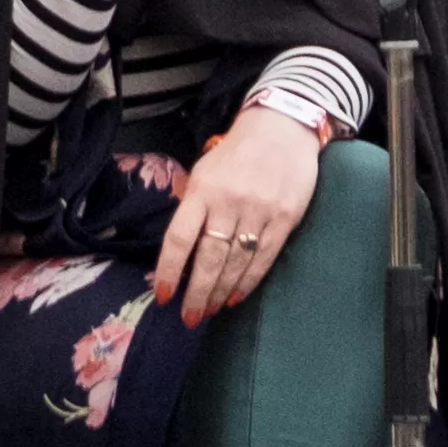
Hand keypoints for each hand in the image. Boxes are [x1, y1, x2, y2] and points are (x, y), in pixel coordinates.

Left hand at [149, 108, 323, 327]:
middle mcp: (229, 202)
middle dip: (197, 293)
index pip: (180, 238)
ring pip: (236, 263)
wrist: (282, 128)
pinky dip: (248, 282)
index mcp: (203, 189)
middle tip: (188, 318)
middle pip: (209, 258)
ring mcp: (259, 211)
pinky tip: (235, 297)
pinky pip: (263, 259)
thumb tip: (178, 249)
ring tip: (208, 311)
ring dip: (220, 292)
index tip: (163, 294)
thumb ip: (192, 205)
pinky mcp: (284, 219)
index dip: (170, 270)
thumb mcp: (204, 171)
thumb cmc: (236, 154)